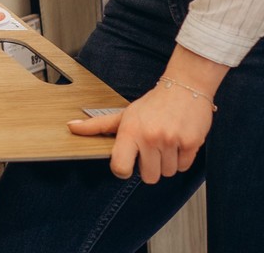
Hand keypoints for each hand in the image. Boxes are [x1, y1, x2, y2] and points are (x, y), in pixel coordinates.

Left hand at [68, 51, 223, 181]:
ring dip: (167, 162)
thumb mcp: (124, 114)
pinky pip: (184, 167)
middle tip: (152, 147)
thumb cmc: (153, 104)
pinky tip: (178, 142)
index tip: (129, 162)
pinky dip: (182, 158)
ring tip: (166, 142)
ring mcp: (171, 140)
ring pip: (168, 173)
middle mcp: (150, 136)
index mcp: (130, 131)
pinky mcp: (192, 143)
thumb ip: (98, 125)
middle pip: (149, 177)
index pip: (120, 169)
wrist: (185, 87)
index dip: (124, 170)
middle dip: (150, 166)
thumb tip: (71, 127)